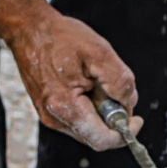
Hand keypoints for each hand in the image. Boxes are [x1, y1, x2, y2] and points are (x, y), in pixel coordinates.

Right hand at [7, 10, 142, 150]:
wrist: (29, 29)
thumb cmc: (60, 38)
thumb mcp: (100, 52)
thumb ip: (120, 81)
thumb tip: (129, 103)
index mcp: (64, 106)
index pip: (101, 139)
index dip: (124, 134)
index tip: (137, 120)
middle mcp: (54, 117)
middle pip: (96, 135)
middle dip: (113, 118)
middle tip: (116, 91)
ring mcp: (50, 116)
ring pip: (89, 128)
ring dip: (102, 112)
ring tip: (97, 83)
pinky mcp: (50, 111)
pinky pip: (79, 119)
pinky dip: (91, 107)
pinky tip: (87, 85)